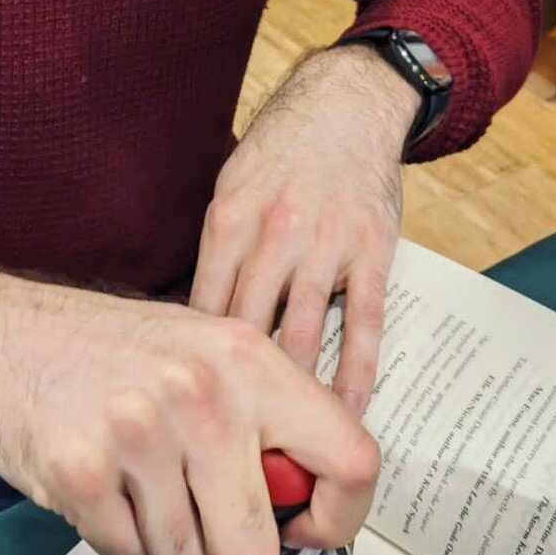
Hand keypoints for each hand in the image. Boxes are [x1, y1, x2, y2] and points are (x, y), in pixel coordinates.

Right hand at [0, 267, 379, 554]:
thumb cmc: (106, 350)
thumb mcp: (206, 352)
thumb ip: (266, 417)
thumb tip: (309, 503)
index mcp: (249, 357)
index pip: (352, 459)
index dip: (336, 519)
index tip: (306, 530)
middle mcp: (203, 390)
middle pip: (256, 544)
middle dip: (225, 546)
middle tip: (194, 504)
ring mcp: (141, 430)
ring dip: (161, 536)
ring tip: (136, 475)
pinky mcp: (84, 469)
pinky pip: (127, 554)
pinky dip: (113, 533)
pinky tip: (100, 481)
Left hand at [190, 45, 413, 415]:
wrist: (346, 102)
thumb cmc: (281, 151)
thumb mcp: (230, 189)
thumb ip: (216, 254)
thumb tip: (188, 326)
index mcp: (229, 221)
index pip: (200, 310)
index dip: (191, 368)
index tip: (184, 414)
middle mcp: (274, 234)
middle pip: (245, 332)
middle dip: (233, 394)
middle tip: (223, 449)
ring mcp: (326, 244)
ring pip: (302, 335)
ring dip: (290, 397)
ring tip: (281, 452)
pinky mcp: (372, 251)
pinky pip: (363, 325)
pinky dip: (355, 375)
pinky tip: (346, 414)